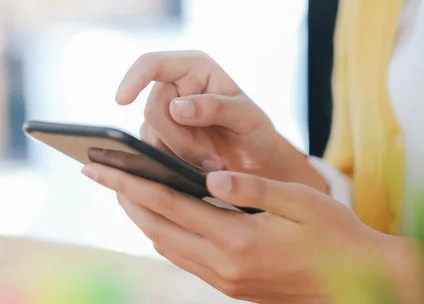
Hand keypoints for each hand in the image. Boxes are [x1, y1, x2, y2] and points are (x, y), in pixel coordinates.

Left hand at [81, 163, 417, 303]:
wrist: (356, 284)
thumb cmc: (335, 236)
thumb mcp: (301, 202)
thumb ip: (252, 188)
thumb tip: (210, 177)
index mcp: (239, 239)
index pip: (169, 205)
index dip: (130, 182)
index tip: (99, 167)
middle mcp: (223, 264)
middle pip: (156, 227)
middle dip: (123, 197)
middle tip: (98, 172)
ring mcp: (224, 280)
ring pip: (165, 245)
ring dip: (139, 216)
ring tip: (120, 189)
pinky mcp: (229, 286)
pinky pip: (182, 257)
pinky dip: (161, 233)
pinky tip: (157, 216)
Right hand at [117, 50, 325, 191]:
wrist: (256, 162)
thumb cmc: (256, 132)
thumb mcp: (248, 118)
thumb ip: (217, 107)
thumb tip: (176, 107)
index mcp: (194, 68)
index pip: (152, 63)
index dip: (133, 78)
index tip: (122, 100)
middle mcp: (174, 87)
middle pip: (152, 109)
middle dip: (179, 139)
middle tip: (210, 160)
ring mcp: (164, 115)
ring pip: (150, 136)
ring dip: (180, 155)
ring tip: (212, 165)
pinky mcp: (159, 140)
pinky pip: (152, 153)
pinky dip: (174, 165)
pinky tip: (197, 170)